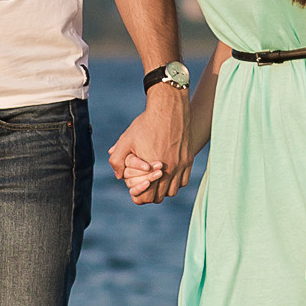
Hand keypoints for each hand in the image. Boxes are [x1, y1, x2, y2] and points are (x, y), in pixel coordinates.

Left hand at [107, 87, 191, 204]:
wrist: (169, 108)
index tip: (135, 189)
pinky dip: (175, 182)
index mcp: (152, 168)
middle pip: (159, 197)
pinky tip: (168, 173)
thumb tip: (118, 176)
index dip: (139, 196)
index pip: (146, 197)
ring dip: (163, 189)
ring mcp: (180, 165)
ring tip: (155, 180)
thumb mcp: (126, 139)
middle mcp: (169, 170)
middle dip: (150, 194)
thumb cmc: (146, 123)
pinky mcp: (188, 159)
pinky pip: (183, 181)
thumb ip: (117, 160)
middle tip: (144, 185)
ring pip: (172, 191)